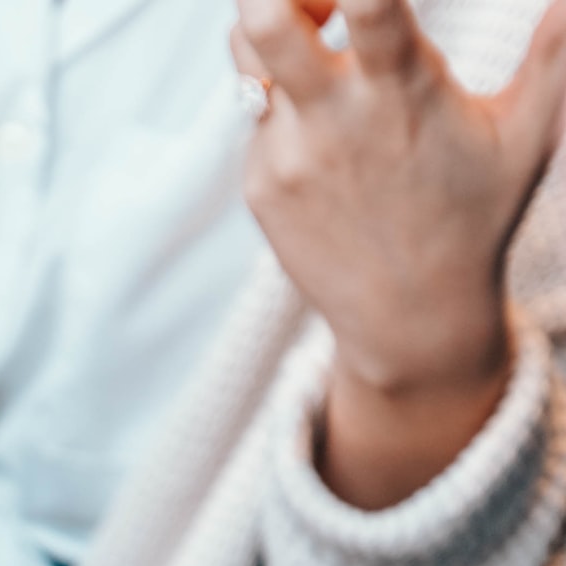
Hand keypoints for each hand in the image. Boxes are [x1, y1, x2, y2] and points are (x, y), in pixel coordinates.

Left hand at [234, 0, 565, 505]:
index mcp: (402, 91)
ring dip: (276, 25)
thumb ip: (555, 51)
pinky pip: (253, 112)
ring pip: (246, 53)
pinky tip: (329, 123)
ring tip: (323, 35)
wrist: (410, 320)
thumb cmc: (476, 216)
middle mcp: (331, 120)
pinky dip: (283, 94)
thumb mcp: (529, 132)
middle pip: (263, 18)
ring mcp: (285, 155)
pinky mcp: (260, 184)